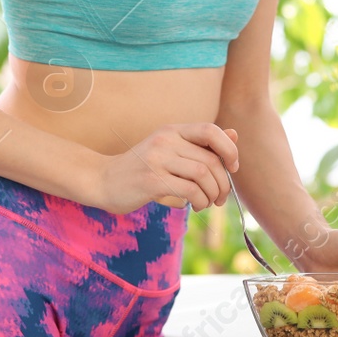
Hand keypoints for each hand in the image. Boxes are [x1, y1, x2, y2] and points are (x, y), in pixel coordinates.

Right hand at [93, 123, 239, 214]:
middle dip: (223, 183)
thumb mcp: (171, 151)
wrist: (102, 180)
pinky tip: (196, 206)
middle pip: (211, 159)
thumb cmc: (141, 169)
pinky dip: (200, 201)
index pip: (211, 130)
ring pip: (203, 175)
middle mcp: (165, 140)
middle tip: (221, 198)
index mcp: (172, 130)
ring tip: (208, 203)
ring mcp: (157, 159)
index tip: (233, 168)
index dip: (229, 149)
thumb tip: (235, 135)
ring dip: (213, 194)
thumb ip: (200, 145)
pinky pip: (189, 190)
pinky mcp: (151, 180)